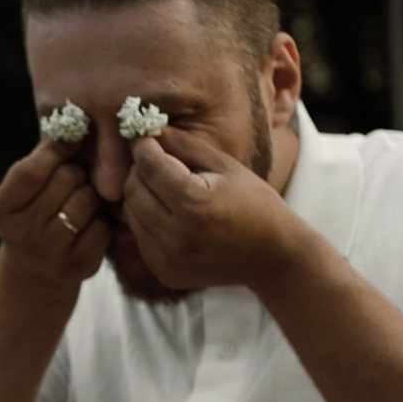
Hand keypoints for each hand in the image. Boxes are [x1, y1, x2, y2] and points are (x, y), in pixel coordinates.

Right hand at [0, 142, 110, 285]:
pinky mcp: (77, 268)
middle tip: (75, 177)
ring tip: (82, 199)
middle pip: (65, 180)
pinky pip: (102, 227)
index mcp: (1, 209)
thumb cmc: (35, 210)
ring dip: (91, 195)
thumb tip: (79, 120)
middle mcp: (20, 234)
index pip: (31, 171)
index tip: (74, 136)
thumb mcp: (26, 186)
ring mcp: (48, 255)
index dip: (56, 149)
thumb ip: (44, 156)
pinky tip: (90, 224)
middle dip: (76, 172)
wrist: (37, 268)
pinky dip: (102, 220)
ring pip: (86, 201)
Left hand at [123, 129, 307, 292]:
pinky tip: (172, 214)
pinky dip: (148, 220)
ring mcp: (168, 259)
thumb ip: (185, 146)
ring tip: (167, 188)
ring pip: (131, 214)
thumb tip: (150, 129)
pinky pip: (141, 236)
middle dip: (139, 170)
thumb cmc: (254, 203)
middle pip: (133, 191)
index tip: (142, 136)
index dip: (142, 147)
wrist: (271, 256)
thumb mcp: (226, 166)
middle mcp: (176, 236)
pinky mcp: (164, 272)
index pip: (150, 167)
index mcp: (196, 206)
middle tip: (155, 160)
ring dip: (142, 195)